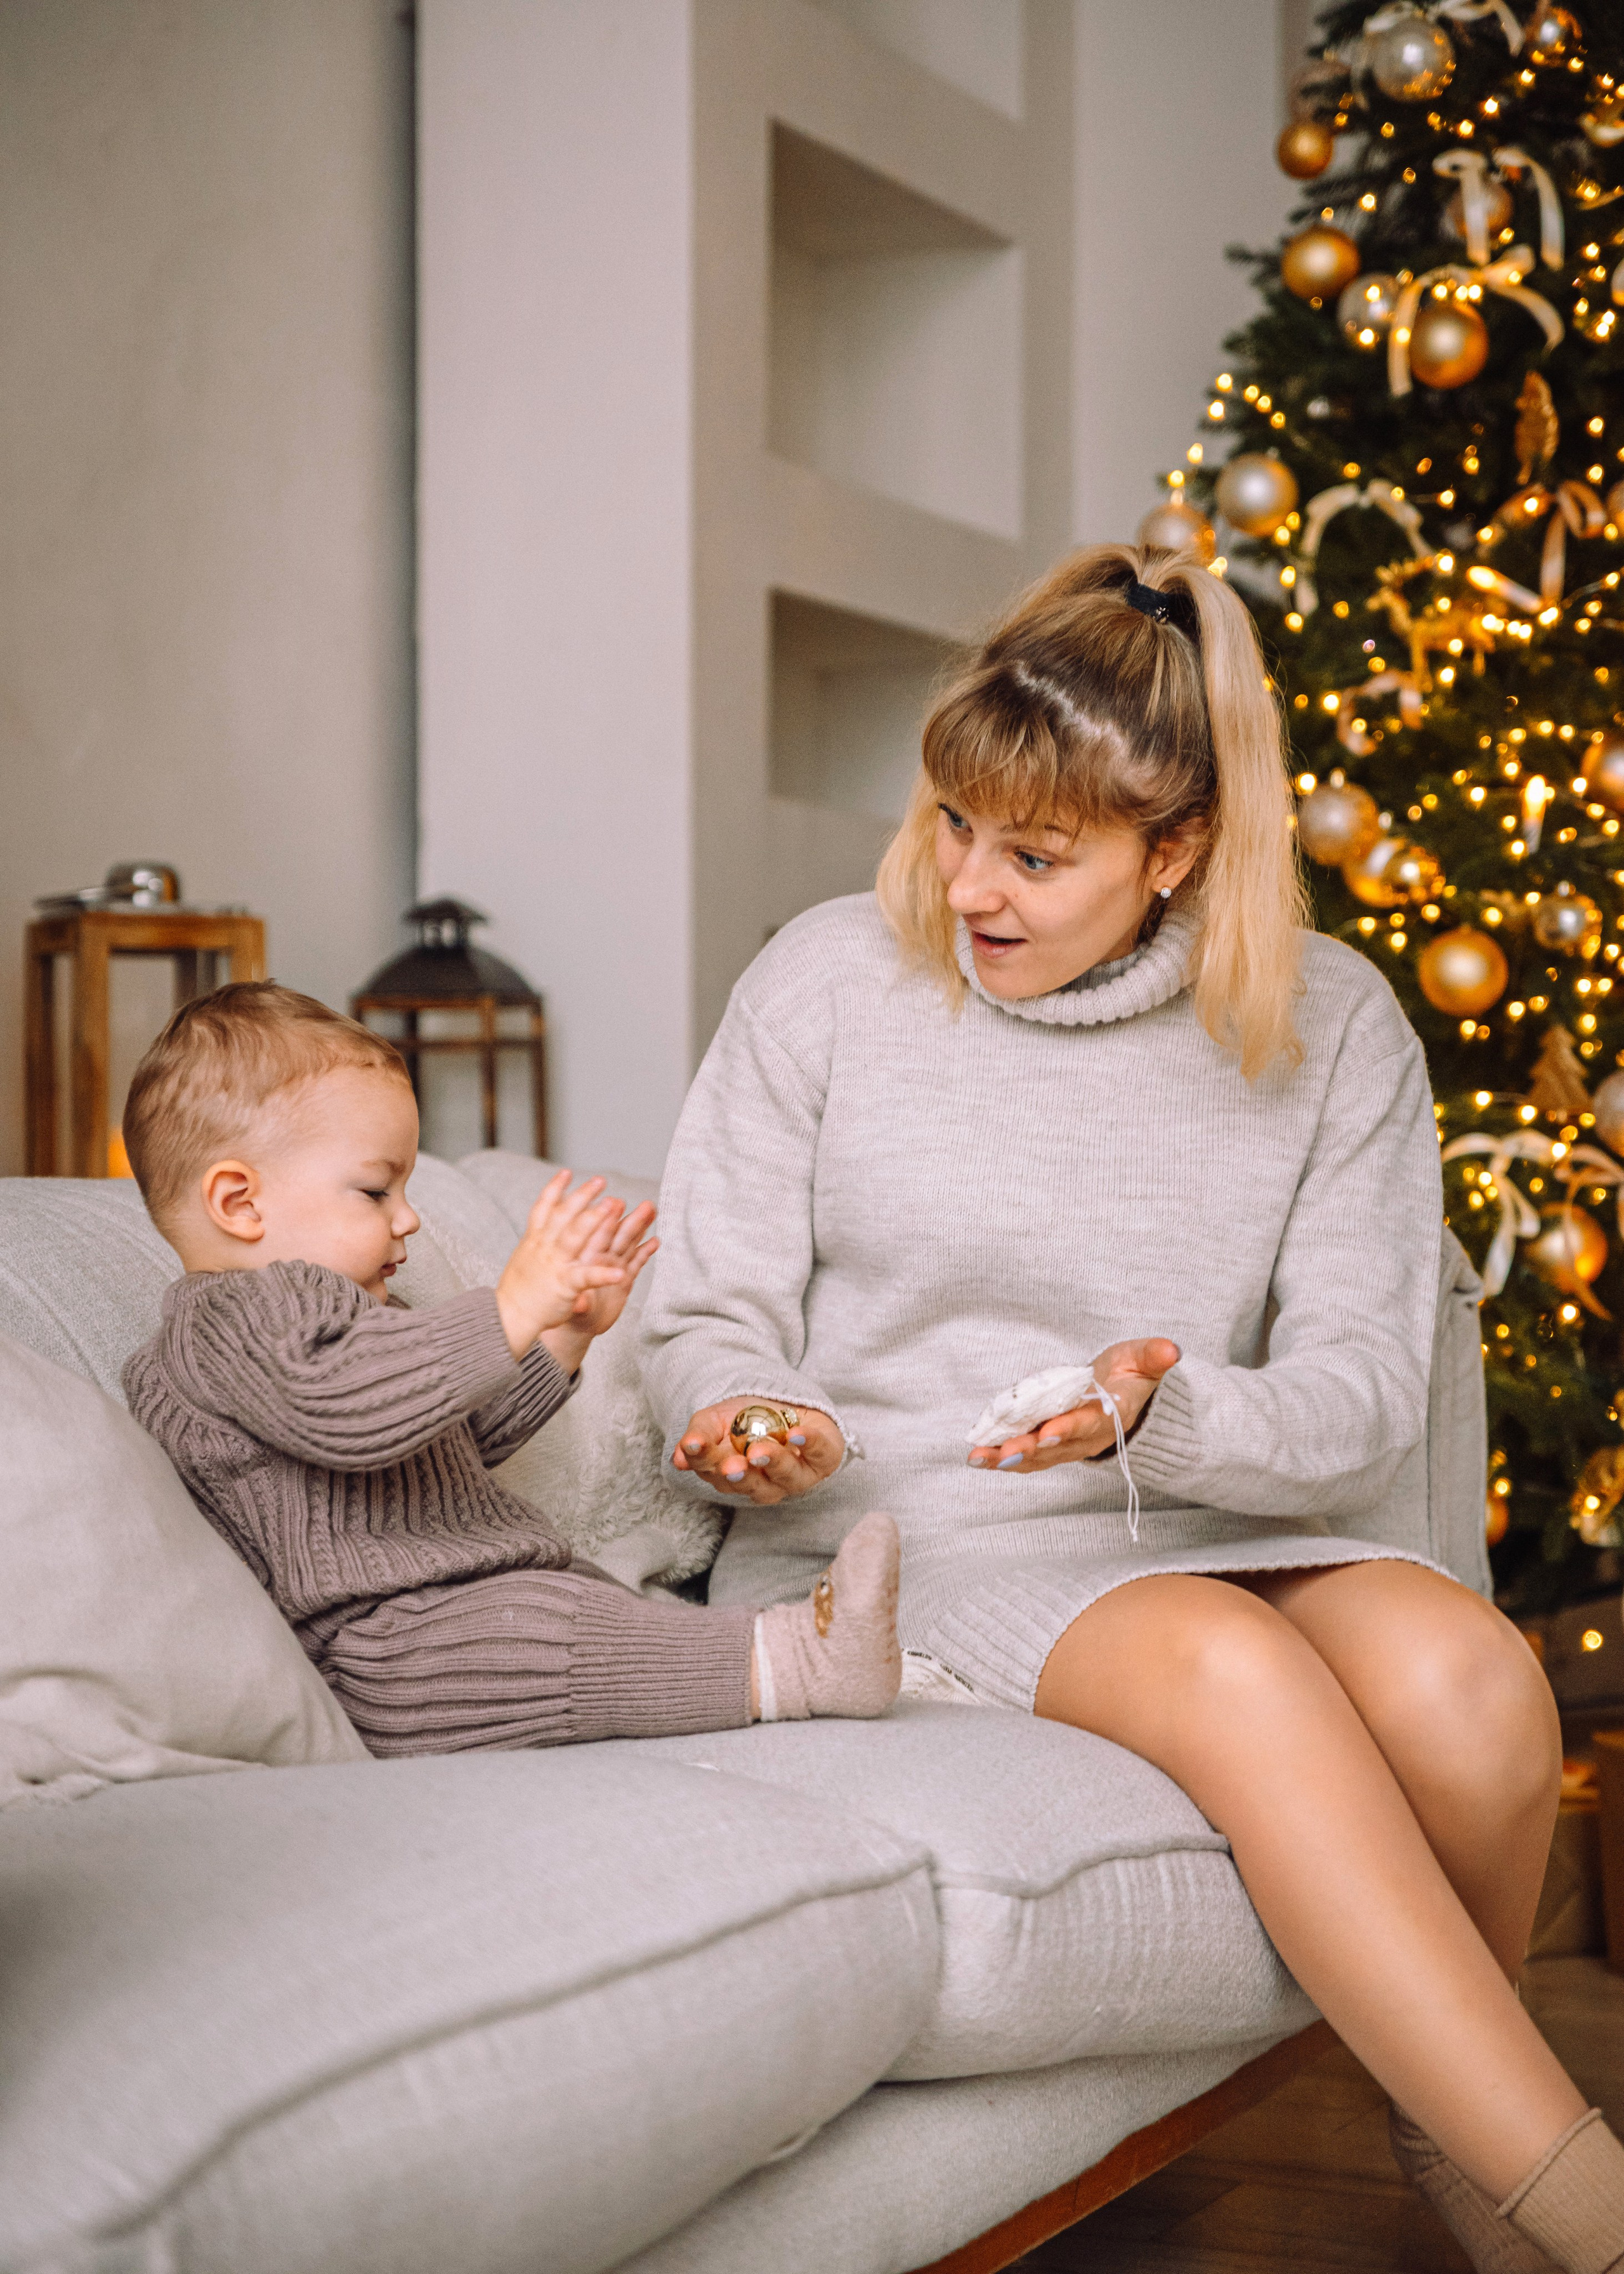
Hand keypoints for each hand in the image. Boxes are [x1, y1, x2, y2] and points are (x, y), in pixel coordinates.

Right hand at [495, 1170, 643, 1361]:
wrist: (507, 1317)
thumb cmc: (518, 1291)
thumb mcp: (524, 1259)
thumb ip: (536, 1241)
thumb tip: (544, 1228)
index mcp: (534, 1241)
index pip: (544, 1208)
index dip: (555, 1189)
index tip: (567, 1172)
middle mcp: (544, 1248)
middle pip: (563, 1215)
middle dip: (582, 1195)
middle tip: (600, 1180)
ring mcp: (555, 1264)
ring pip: (575, 1236)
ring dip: (594, 1219)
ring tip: (613, 1205)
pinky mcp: (565, 1285)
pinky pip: (587, 1277)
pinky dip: (604, 1274)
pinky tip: (621, 1272)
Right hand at [672, 1401, 844, 1503]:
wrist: (789, 1405)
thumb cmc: (748, 1419)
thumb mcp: (717, 1419)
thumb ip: (699, 1436)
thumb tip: (678, 1458)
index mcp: (732, 1475)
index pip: (713, 1472)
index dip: (702, 1459)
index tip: (693, 1445)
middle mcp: (764, 1482)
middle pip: (751, 1484)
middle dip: (740, 1475)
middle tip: (730, 1465)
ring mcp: (796, 1475)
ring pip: (785, 1477)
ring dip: (773, 1462)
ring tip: (760, 1449)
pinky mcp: (824, 1458)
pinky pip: (819, 1453)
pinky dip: (809, 1444)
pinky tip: (798, 1434)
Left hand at [967, 1338, 1179, 1474]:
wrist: (1124, 1400)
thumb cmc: (1130, 1377)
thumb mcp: (1144, 1361)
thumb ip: (1154, 1356)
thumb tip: (1171, 1350)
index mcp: (1109, 1415)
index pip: (1089, 1423)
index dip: (1068, 1428)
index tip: (1047, 1432)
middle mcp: (1086, 1437)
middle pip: (1055, 1447)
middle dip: (1028, 1450)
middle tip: (1003, 1452)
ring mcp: (1066, 1446)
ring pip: (1036, 1457)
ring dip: (1007, 1459)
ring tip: (979, 1458)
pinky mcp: (1049, 1447)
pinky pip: (1026, 1457)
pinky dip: (1002, 1460)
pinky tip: (977, 1458)